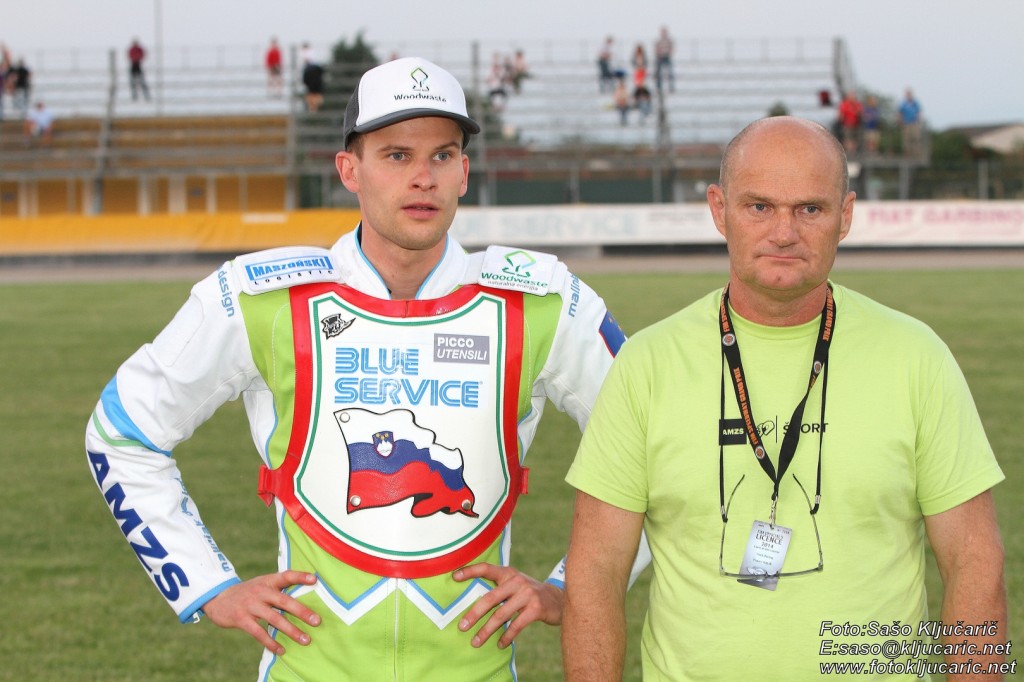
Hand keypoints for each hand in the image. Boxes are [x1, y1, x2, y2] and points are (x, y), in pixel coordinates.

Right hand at [201, 570, 321, 654]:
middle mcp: (260, 592)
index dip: (300, 576)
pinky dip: (271, 642)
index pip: (286, 576)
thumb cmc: (248, 593)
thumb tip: (304, 598)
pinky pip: (259, 633)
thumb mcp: (262, 584)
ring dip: (291, 630)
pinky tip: (281, 650)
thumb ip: (279, 589)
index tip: (315, 579)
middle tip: (317, 621)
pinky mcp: (241, 619)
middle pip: (284, 601)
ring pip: (274, 619)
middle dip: (302, 611)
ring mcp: (250, 605)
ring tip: (305, 640)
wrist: (218, 598)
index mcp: (267, 581)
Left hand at [453, 563, 563, 648]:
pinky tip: (499, 644)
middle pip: (490, 598)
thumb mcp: (514, 584)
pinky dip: (506, 636)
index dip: (470, 571)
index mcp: (509, 573)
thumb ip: (498, 587)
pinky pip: (516, 625)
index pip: (487, 568)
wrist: (557, 599)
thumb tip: (471, 601)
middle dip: (474, 614)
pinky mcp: (536, 609)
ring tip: (476, 641)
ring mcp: (527, 595)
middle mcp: (517, 581)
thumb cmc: (528, 593)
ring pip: (501, 615)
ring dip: (486, 631)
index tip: (454, 577)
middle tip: (462, 626)